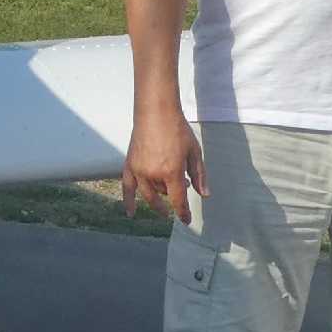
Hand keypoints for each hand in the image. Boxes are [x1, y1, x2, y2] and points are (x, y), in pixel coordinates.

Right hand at [123, 106, 206, 220]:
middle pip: (163, 196)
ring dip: (158, 198)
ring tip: (164, 199)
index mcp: (171, 172)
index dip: (183, 213)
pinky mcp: (130, 164)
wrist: (156, 111)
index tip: (187, 220)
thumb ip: (199, 175)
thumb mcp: (194, 152)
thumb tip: (204, 194)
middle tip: (178, 204)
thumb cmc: (177, 129)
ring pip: (148, 193)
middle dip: (172, 201)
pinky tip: (131, 213)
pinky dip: (128, 201)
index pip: (178, 200)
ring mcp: (139, 170)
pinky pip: (127, 187)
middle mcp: (153, 174)